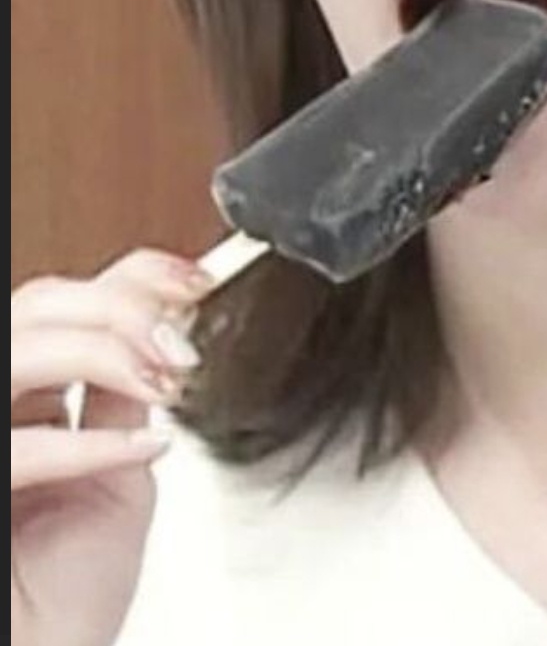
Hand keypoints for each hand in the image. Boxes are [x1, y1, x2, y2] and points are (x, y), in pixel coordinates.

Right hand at [11, 249, 212, 645]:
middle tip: (179, 343)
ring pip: (21, 351)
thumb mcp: (118, 477)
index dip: (132, 276)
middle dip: (122, 308)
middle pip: (39, 306)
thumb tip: (164, 330)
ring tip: (162, 383)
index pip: (64, 301)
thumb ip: (122, 402)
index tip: (193, 282)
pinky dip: (90, 444)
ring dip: (106, 353)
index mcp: (27, 400)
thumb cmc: (67, 604)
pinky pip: (19, 448)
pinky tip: (144, 449)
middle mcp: (1, 410)